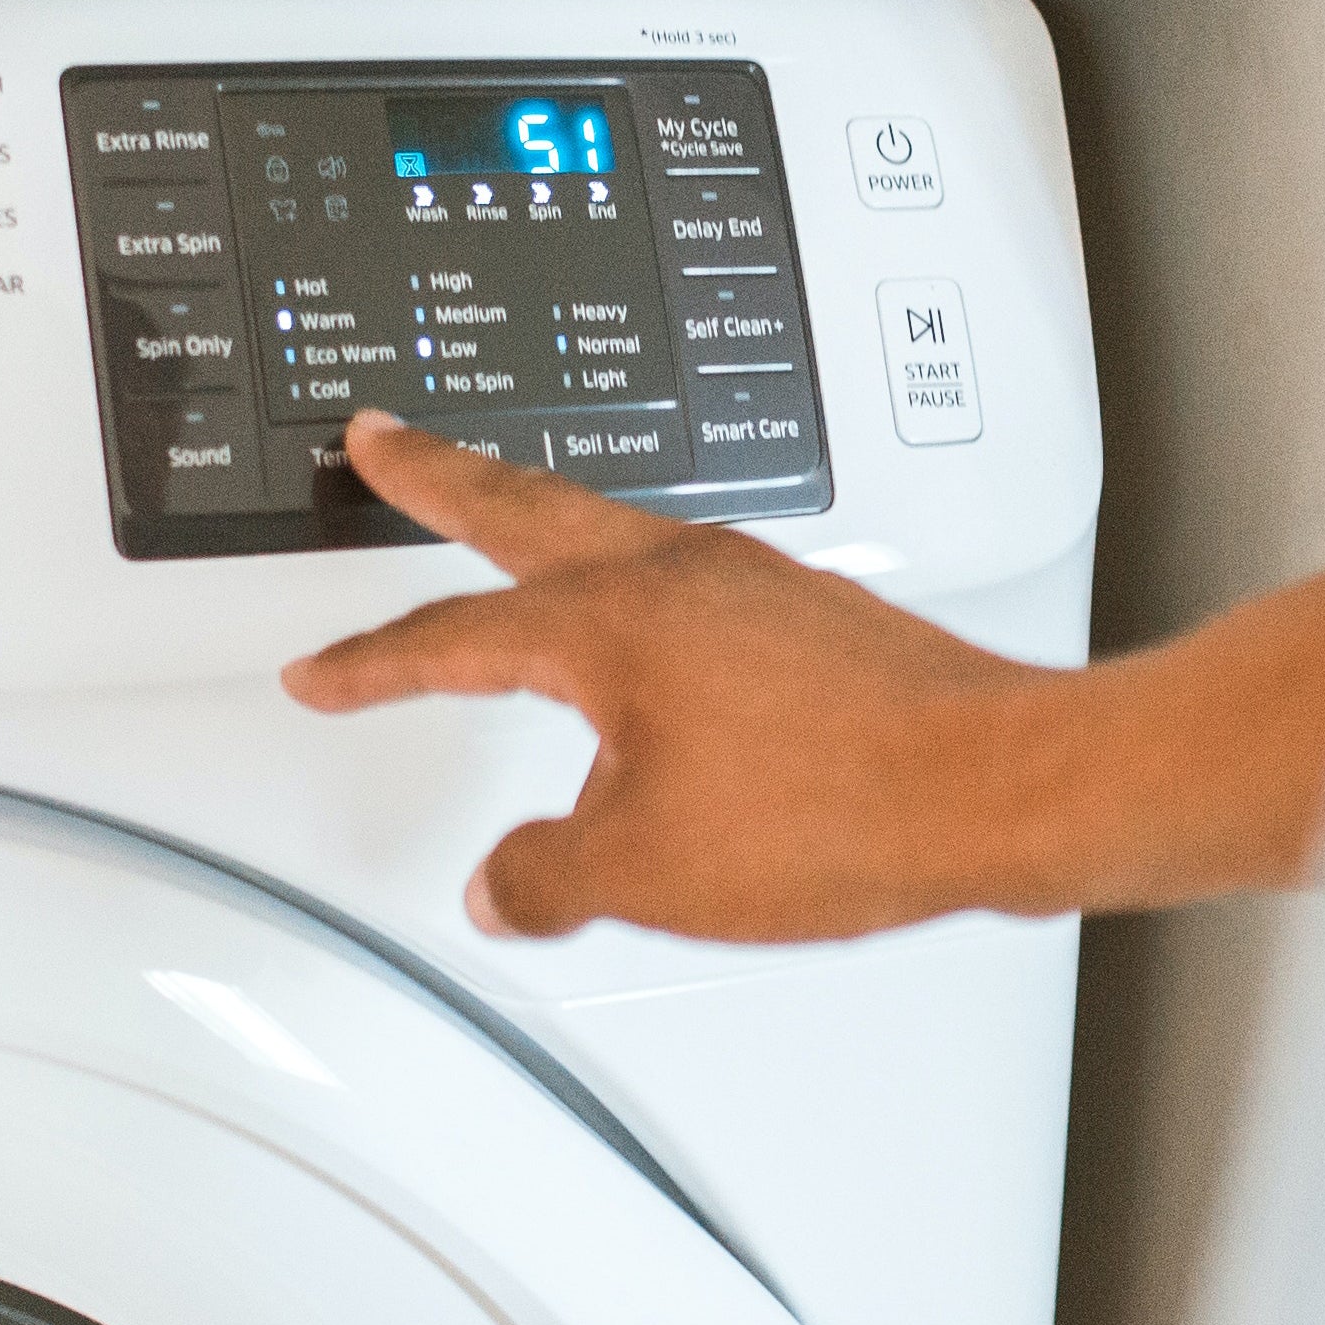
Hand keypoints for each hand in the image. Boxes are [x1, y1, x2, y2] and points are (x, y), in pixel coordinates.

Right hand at [279, 413, 1324, 941]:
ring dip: (542, 523)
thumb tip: (506, 884)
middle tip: (386, 440)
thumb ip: (548, 877)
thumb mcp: (647, 871)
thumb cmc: (843, 809)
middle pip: (526, 507)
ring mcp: (753, 583)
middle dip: (441, 475)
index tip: (323, 672)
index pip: (452, 637)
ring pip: (611, 530)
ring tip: (505, 527)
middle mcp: (678, 573)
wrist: (1001, 788)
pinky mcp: (813, 616)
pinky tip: (647, 637)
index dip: (373, 662)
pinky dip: (631, 587)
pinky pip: (687, 581)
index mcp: (609, 624)